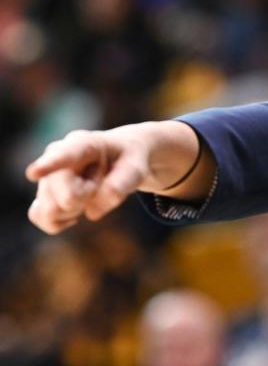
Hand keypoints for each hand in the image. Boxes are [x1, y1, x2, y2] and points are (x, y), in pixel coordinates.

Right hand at [24, 122, 199, 233]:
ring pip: (52, 210)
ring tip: (88, 189)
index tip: (33, 173)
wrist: (118, 156)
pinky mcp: (41, 192)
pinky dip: (60, 222)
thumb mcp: (136, 167)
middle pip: (67, 197)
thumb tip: (91, 212)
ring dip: (76, 209)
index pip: (66, 155)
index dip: (49, 165)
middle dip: (89, 198)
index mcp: (83, 143)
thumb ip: (122, 184)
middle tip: (100, 181)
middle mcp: (56, 155)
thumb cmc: (128, 160)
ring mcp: (46, 174)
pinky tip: (76, 209)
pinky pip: (40, 217)